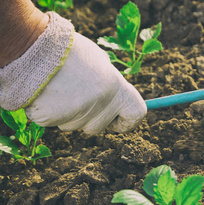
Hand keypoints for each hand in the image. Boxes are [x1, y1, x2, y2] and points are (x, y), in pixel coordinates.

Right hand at [25, 32, 146, 134]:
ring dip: (67, 114)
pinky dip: (47, 112)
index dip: (127, 122)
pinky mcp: (51, 118)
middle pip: (98, 126)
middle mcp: (101, 102)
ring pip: (74, 126)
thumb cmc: (68, 49)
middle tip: (75, 95)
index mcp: (115, 86)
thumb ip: (109, 83)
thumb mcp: (98, 61)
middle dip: (88, 118)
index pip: (135, 113)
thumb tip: (114, 98)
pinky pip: (52, 122)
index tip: (118, 121)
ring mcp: (77, 112)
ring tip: (58, 87)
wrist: (32, 44)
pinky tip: (44, 93)